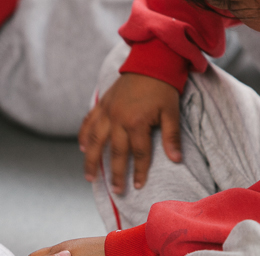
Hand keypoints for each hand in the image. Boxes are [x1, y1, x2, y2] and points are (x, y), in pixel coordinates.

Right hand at [79, 73, 181, 194]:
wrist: (151, 60)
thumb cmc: (164, 87)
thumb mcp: (172, 112)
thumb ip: (171, 136)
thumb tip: (176, 159)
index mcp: (136, 122)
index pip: (138, 153)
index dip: (139, 171)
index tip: (137, 186)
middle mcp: (118, 119)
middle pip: (115, 152)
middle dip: (116, 174)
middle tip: (116, 191)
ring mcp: (107, 111)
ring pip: (95, 141)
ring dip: (91, 160)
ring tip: (90, 177)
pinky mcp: (102, 103)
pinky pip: (89, 122)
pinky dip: (84, 135)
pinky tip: (83, 148)